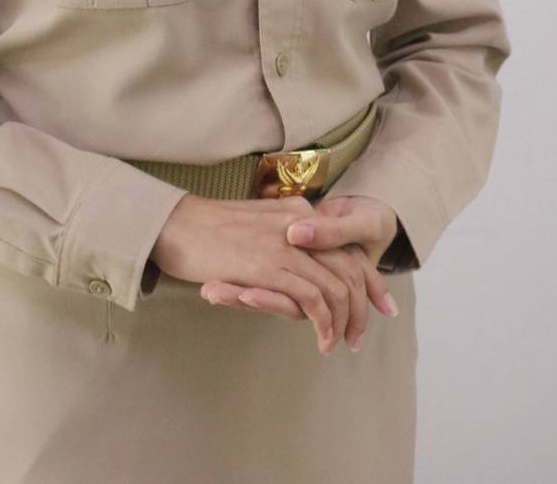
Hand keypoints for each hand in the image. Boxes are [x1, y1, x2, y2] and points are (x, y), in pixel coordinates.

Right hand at [200, 195, 401, 349]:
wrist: (174, 223)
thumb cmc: (207, 229)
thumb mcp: (255, 226)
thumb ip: (281, 239)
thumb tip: (301, 264)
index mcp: (296, 212)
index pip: (347, 245)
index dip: (369, 278)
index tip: (382, 304)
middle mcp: (298, 224)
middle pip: (350, 267)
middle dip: (363, 306)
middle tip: (361, 336)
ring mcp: (284, 244)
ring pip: (336, 286)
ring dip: (344, 322)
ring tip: (339, 344)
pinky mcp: (268, 266)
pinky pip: (311, 298)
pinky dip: (323, 323)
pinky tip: (322, 340)